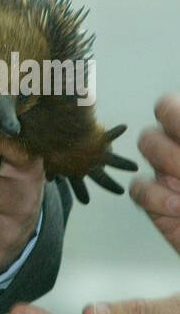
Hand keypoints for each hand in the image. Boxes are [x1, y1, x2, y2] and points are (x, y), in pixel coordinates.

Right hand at [130, 93, 179, 254]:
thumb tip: (175, 153)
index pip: (170, 107)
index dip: (175, 116)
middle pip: (160, 120)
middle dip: (173, 144)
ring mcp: (169, 176)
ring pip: (148, 146)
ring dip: (168, 162)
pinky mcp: (157, 206)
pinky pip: (138, 189)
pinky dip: (157, 197)